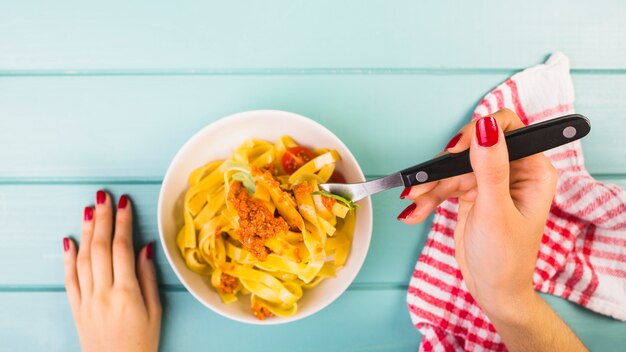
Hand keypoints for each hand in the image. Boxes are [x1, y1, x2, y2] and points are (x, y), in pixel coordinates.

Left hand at [63, 191, 160, 351]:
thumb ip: (148, 278)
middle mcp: (103, 293)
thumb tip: (145, 248)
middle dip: (102, 218)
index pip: (122, 248)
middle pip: (100, 247)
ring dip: (86, 231)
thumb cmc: (141, 342)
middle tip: (104, 196)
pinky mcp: (76, 306)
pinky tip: (69, 239)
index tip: (125, 204)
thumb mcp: (155, 311)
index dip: (123, 223)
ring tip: (90, 209)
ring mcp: (86, 299)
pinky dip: (68, 257)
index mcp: (126, 293)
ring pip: (83, 258)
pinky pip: (69, 277)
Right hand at [399, 109, 586, 350]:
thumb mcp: (496, 212)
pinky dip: (428, 198)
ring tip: (413, 205)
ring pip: (452, 168)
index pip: (508, 129)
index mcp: (532, 170)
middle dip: (443, 168)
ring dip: (430, 187)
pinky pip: (444, 185)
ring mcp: (490, 182)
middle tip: (422, 185)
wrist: (493, 290)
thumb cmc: (505, 259)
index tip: (454, 151)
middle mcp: (513, 171)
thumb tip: (487, 126)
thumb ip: (490, 168)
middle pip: (471, 148)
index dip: (479, 133)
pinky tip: (414, 212)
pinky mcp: (471, 193)